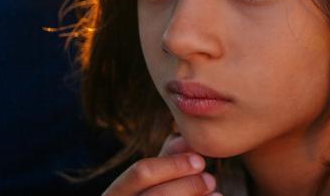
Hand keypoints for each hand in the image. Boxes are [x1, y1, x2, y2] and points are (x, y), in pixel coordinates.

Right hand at [103, 133, 220, 195]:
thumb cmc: (152, 194)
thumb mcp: (154, 178)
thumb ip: (168, 158)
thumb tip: (185, 140)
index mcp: (114, 194)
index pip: (141, 172)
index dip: (173, 165)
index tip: (200, 161)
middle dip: (188, 185)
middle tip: (211, 179)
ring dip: (194, 195)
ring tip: (215, 191)